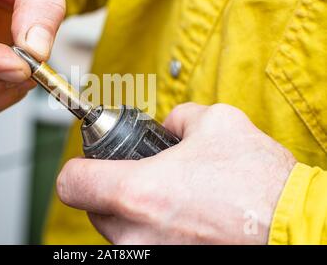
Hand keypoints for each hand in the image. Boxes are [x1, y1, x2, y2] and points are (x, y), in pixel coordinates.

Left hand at [57, 103, 295, 243]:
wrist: (295, 229)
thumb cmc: (258, 182)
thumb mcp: (217, 123)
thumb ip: (179, 117)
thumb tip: (168, 125)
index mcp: (138, 192)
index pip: (72, 183)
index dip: (79, 167)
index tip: (93, 162)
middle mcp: (136, 235)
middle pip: (93, 209)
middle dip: (111, 189)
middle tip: (141, 176)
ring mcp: (149, 259)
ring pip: (118, 232)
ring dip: (133, 213)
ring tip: (170, 199)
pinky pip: (142, 246)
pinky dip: (152, 232)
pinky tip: (183, 219)